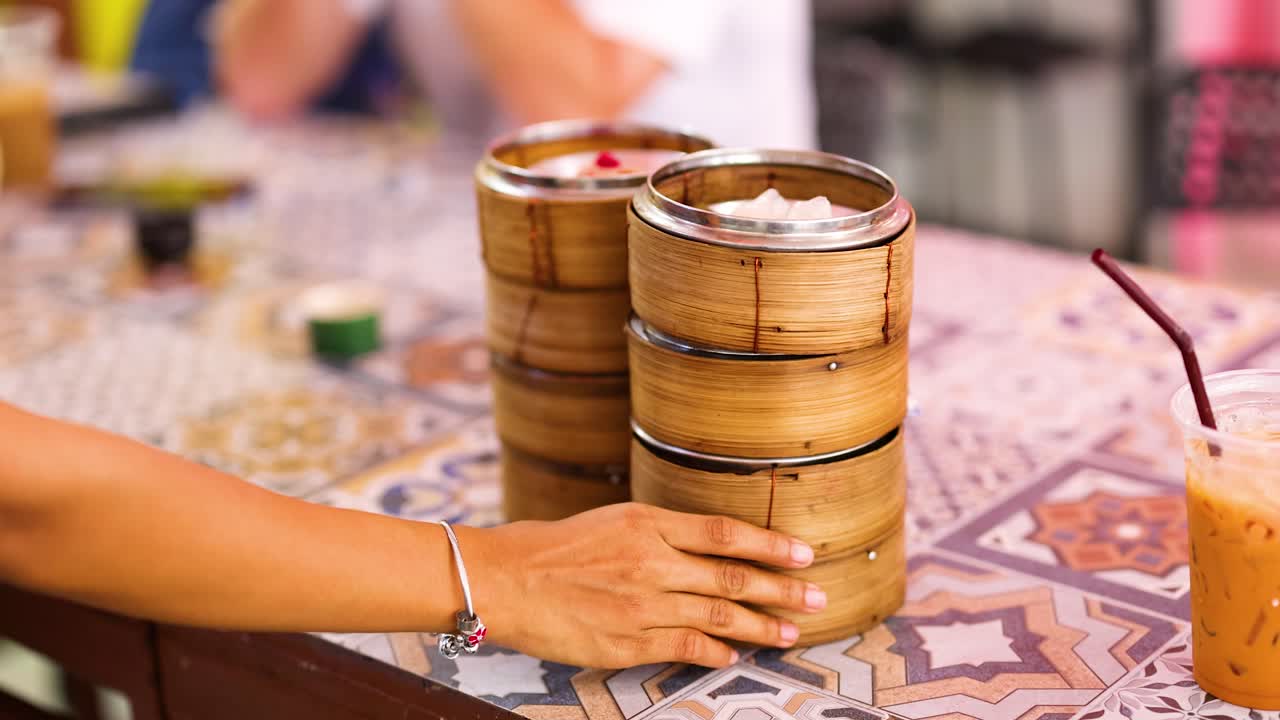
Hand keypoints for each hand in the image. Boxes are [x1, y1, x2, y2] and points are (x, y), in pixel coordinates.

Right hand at [460, 503, 825, 667]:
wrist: (503, 580)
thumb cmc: (552, 548)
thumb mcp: (610, 521)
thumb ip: (658, 533)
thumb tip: (705, 545)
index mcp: (647, 523)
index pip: (724, 533)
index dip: (770, 544)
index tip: (804, 554)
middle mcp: (651, 561)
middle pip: (733, 575)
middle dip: (782, 588)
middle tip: (818, 596)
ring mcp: (642, 604)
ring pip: (719, 614)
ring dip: (761, 625)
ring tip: (792, 630)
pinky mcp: (627, 641)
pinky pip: (686, 645)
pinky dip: (717, 651)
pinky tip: (735, 654)